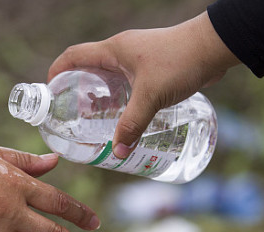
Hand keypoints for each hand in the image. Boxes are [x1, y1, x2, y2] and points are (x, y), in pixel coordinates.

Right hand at [48, 12, 238, 157]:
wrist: (214, 47)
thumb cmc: (180, 62)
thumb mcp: (151, 96)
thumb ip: (132, 124)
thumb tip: (117, 152)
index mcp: (113, 50)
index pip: (74, 55)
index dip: (58, 71)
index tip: (50, 91)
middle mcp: (123, 51)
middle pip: (91, 68)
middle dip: (80, 91)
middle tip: (74, 115)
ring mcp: (140, 58)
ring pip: (112, 78)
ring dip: (104, 96)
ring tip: (99, 120)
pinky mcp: (155, 66)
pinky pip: (131, 82)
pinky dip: (124, 98)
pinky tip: (130, 115)